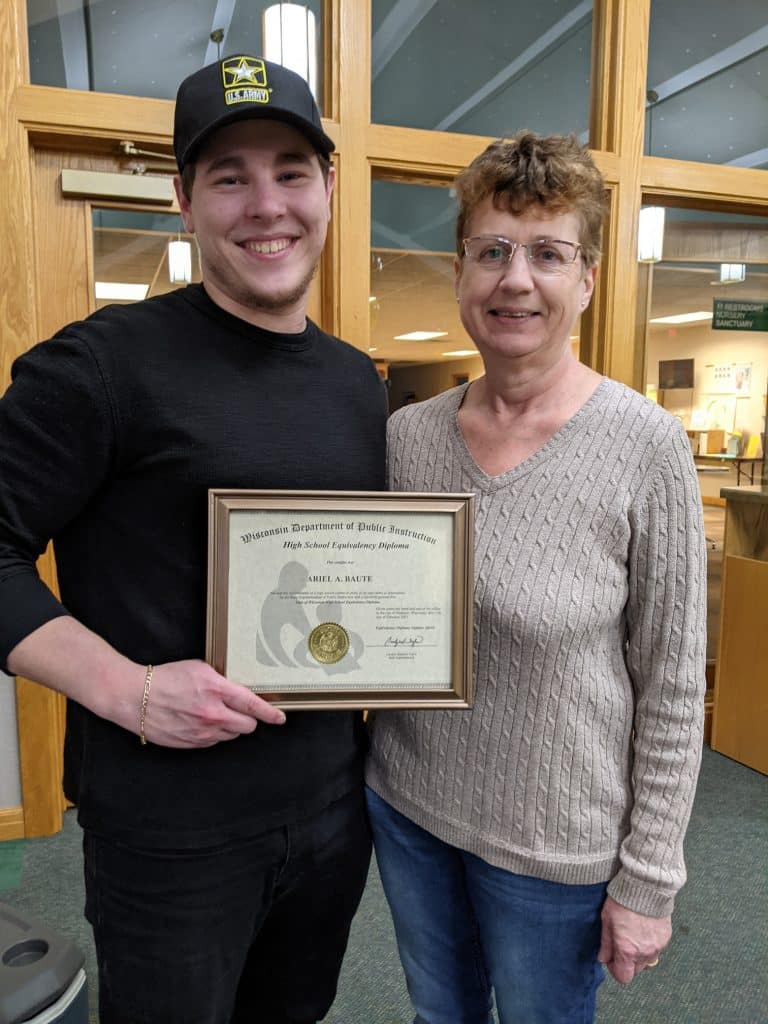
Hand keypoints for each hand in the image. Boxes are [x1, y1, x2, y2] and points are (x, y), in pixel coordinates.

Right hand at [131, 659, 284, 747]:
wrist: (134, 696)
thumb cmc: (165, 678)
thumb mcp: (199, 669)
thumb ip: (222, 682)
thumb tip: (239, 692)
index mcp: (216, 690)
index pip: (253, 705)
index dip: (270, 713)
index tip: (279, 718)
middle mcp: (212, 714)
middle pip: (247, 726)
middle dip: (247, 719)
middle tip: (239, 711)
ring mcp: (202, 732)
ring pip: (231, 736)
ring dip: (229, 727)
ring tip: (212, 714)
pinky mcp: (191, 744)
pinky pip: (213, 742)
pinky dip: (213, 734)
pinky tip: (200, 722)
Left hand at [598, 896, 670, 984]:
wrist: (647, 886)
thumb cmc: (623, 901)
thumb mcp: (607, 920)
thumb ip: (606, 943)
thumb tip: (603, 958)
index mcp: (627, 950)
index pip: (623, 977)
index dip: (615, 970)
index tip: (611, 959)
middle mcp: (644, 953)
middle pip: (635, 971)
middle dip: (626, 962)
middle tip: (620, 945)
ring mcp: (658, 947)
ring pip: (646, 961)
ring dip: (638, 954)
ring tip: (632, 935)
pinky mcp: (666, 938)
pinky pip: (656, 950)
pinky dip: (649, 945)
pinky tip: (643, 929)